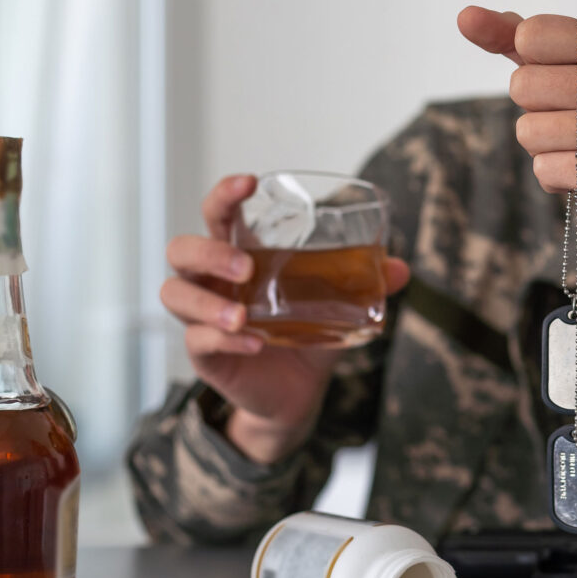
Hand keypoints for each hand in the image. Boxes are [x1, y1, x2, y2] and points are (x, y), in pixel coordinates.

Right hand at [162, 175, 409, 462]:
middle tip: (246, 267)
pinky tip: (255, 343)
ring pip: (175, 294)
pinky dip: (225, 340)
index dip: (225, 194)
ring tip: (242, 316)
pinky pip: (198, 341)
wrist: (298, 394)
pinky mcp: (205, 354)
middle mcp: (213, 282)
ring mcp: (203, 317)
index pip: (218, 215)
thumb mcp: (339, 307)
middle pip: (181, 250)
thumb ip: (365, 286)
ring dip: (207, 303)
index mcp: (240, 256)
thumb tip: (401, 268)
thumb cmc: (307, 336)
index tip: (249, 183)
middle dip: (208, 251)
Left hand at [460, 7, 576, 346]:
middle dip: (534, 109)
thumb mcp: (563, 69)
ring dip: (542, 147)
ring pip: (528, 131)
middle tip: (574, 122)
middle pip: (522, 85)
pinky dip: (554, 177)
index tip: (565, 79)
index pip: (530, 34)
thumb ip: (515, 38)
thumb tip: (466, 17)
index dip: (531, 63)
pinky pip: (543, 169)